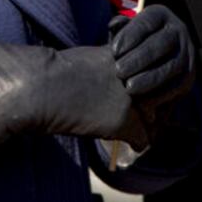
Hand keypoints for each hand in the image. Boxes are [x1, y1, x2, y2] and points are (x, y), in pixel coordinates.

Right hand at [0, 40, 147, 150]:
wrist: (44, 87)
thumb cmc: (59, 71)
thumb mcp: (94, 58)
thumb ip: (114, 68)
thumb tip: (125, 81)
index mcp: (129, 55)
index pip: (154, 76)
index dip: (151, 88)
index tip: (149, 98)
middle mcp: (135, 75)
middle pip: (157, 98)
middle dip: (154, 108)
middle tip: (153, 118)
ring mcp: (132, 98)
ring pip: (151, 120)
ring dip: (146, 126)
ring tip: (144, 131)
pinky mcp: (124, 121)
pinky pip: (141, 139)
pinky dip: (137, 143)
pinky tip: (133, 146)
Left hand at [110, 4, 194, 107]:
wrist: (151, 61)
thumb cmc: (130, 44)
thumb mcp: (125, 32)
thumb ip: (119, 29)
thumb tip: (114, 24)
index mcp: (160, 15)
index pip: (147, 22)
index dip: (130, 36)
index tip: (113, 51)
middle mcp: (178, 31)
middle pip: (161, 44)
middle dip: (139, 59)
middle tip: (119, 71)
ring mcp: (187, 52)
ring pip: (171, 66)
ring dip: (150, 79)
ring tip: (129, 88)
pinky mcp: (189, 75)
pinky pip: (177, 85)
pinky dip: (160, 94)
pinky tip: (142, 101)